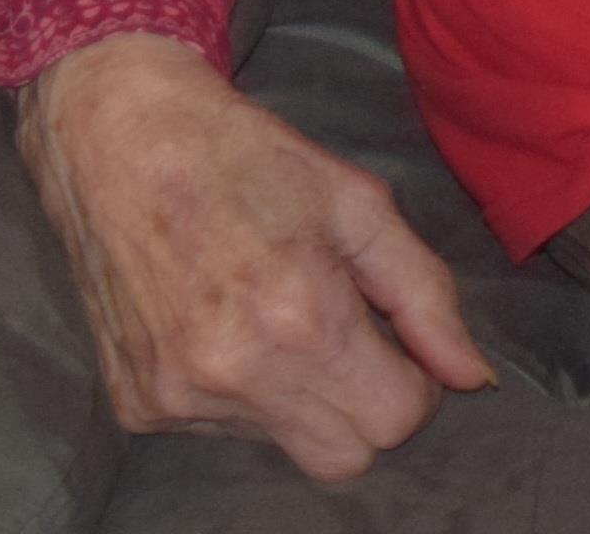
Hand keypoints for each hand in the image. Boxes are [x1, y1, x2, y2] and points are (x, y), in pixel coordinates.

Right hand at [18, 32, 491, 477]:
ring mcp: (178, 396)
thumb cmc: (242, 154)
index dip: (411, 381)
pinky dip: (236, 393)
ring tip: (265, 310)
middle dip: (362, 404)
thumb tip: (473, 376)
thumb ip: (424, 294)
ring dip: (296, 397)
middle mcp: (237, 372)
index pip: (396, 420)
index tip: (391, 337)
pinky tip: (216, 321)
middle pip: (346, 455)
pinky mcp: (137, 404)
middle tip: (340, 332)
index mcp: (301, 317)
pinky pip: (219, 431)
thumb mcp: (355, 202)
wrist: (115, 134)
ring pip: (283, 444)